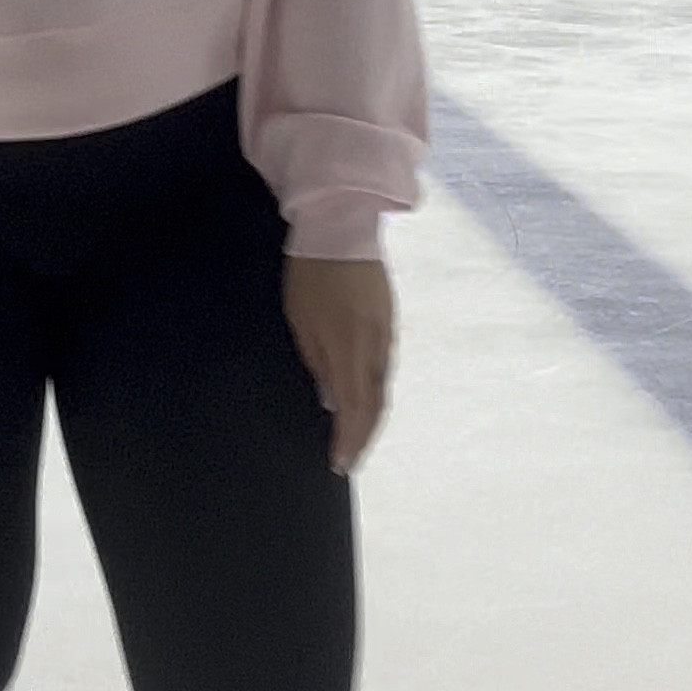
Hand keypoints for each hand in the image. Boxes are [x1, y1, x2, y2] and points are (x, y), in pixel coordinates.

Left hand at [281, 257, 395, 476]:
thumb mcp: (301, 322)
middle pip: (376, 405)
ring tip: (357, 436)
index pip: (355, 410)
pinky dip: (376, 390)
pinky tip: (366, 397)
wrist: (341, 227)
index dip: (350, 441)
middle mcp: (375, 346)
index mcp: (350, 349)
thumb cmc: (310, 274)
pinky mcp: (390, 319)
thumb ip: (318, 364)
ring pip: (383, 387)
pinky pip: (385, 366)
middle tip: (350, 459)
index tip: (340, 464)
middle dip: (364, 437)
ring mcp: (387, 332)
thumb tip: (331, 401)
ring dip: (372, 417)